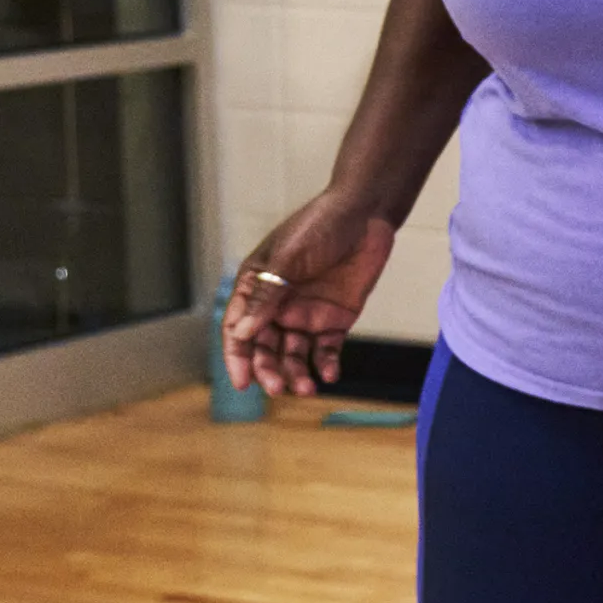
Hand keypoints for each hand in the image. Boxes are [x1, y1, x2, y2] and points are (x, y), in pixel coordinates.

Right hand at [224, 193, 398, 397]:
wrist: (365, 214)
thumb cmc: (318, 227)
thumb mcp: (287, 259)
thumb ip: (267, 296)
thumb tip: (243, 333)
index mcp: (256, 288)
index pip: (238, 329)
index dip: (237, 358)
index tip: (241, 383)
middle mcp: (277, 306)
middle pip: (265, 348)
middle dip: (268, 370)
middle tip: (277, 389)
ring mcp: (306, 313)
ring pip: (294, 353)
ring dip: (296, 372)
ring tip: (306, 388)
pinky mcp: (336, 317)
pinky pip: (326, 348)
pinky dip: (325, 363)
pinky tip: (328, 374)